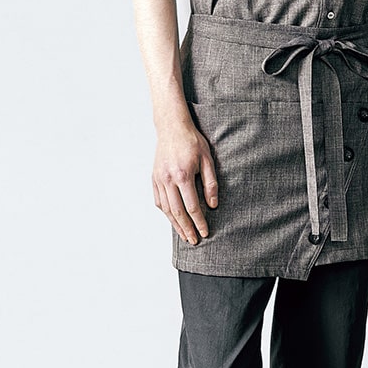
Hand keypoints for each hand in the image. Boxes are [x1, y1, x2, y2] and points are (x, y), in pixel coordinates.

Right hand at [152, 119, 217, 244]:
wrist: (171, 126)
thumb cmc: (191, 141)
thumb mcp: (207, 159)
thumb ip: (211, 183)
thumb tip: (212, 205)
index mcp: (182, 175)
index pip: (192, 207)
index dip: (199, 222)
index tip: (205, 232)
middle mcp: (168, 179)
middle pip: (178, 212)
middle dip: (187, 229)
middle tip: (194, 241)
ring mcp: (159, 179)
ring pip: (167, 209)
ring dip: (175, 225)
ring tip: (184, 236)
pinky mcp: (154, 178)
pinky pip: (159, 201)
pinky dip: (166, 213)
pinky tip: (174, 220)